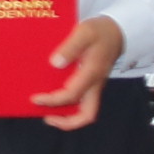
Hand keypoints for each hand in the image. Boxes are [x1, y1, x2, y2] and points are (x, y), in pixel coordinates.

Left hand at [37, 15, 125, 131]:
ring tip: (48, 111)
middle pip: (87, 115)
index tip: (36, 98)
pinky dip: (70, 104)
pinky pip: (82, 100)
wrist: (117, 31)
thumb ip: (70, 47)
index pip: (71, 95)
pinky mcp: (93, 83)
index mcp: (91, 74)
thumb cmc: (100, 31)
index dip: (52, 101)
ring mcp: (95, 86)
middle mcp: (95, 84)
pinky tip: (55, 96)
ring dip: (68, 115)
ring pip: (86, 110)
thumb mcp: (84, 32)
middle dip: (67, 122)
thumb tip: (55, 63)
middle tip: (47, 118)